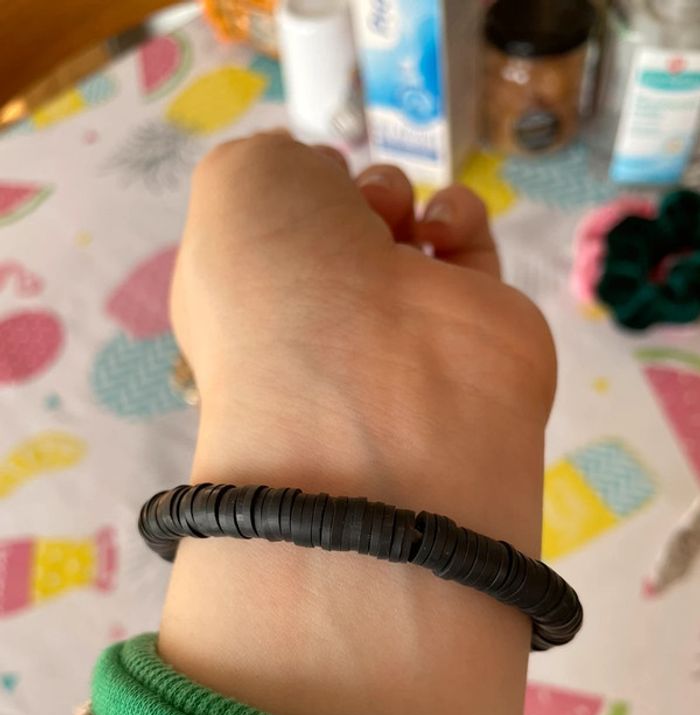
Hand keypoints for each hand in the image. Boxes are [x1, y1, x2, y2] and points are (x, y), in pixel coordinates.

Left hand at [160, 134, 556, 714]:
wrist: (376, 409)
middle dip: (357, 212)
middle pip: (349, 252)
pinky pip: (473, 272)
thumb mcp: (239, 193)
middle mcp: (324, 347)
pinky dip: (463, 236)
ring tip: (402, 237)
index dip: (292, 218)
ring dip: (412, 216)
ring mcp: (403, 357)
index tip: (301, 220)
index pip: (272, 266)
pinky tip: (445, 252)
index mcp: (254, 323)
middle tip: (356, 222)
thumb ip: (274, 172)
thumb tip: (334, 195)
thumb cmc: (281, 291)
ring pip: (417, 252)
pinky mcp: (481, 360)